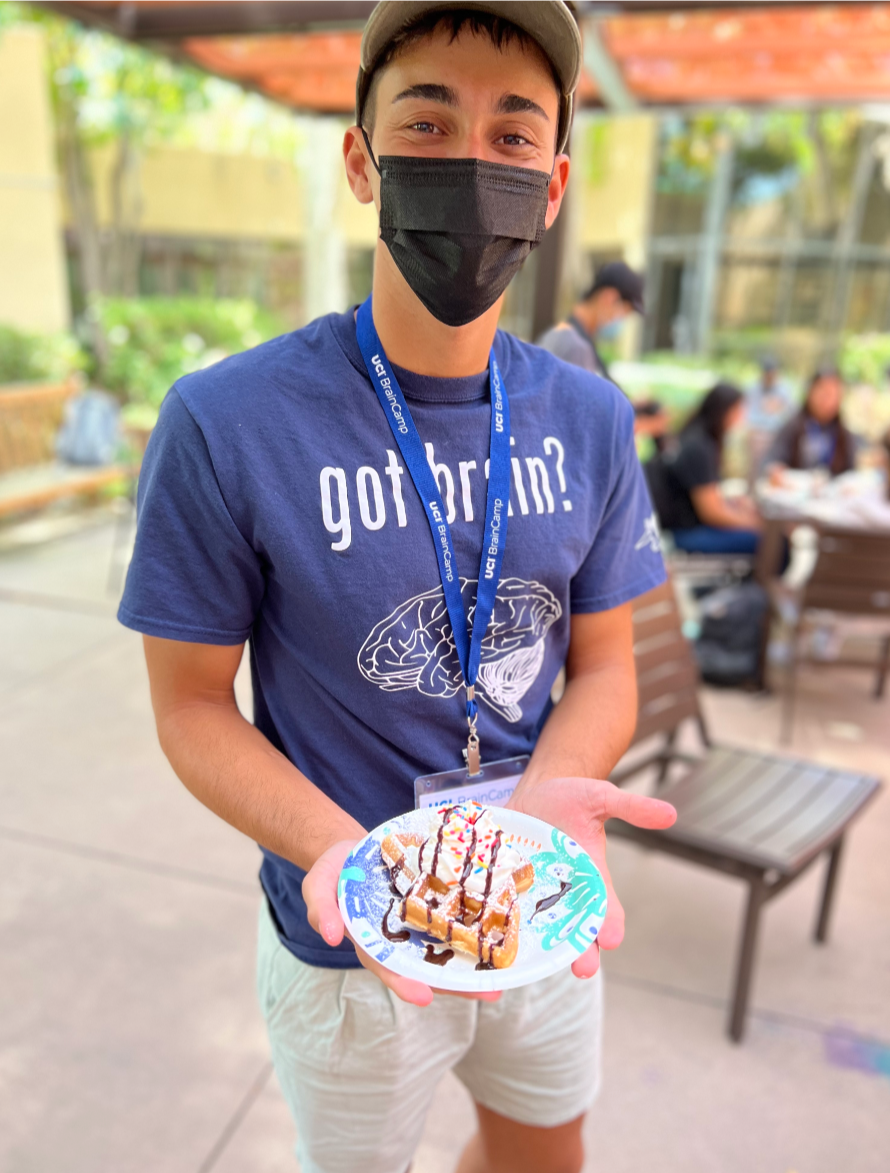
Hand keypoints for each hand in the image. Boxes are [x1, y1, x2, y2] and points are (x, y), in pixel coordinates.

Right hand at [302, 839, 500, 1007]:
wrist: (352, 849)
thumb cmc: (334, 873)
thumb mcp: (318, 886)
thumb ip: (323, 910)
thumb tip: (332, 937)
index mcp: (370, 943)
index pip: (388, 969)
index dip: (405, 984)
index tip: (424, 996)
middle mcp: (398, 942)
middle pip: (428, 969)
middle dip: (458, 985)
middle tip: (490, 992)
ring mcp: (416, 926)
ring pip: (446, 950)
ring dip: (473, 964)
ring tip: (504, 975)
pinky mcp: (430, 907)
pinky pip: (452, 921)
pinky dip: (473, 928)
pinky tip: (499, 932)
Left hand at [510, 777, 675, 978]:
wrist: (531, 793)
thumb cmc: (569, 799)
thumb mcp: (600, 797)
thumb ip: (631, 807)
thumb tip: (670, 814)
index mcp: (591, 877)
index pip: (606, 907)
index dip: (610, 924)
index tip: (612, 939)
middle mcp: (565, 893)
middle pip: (576, 929)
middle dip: (581, 950)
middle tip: (585, 969)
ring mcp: (534, 893)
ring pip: (542, 928)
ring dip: (545, 947)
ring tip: (545, 964)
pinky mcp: (507, 888)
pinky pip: (506, 911)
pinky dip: (505, 926)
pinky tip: (501, 940)